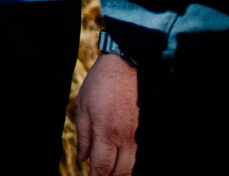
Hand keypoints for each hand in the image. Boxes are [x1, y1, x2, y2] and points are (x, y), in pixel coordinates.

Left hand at [77, 51, 138, 174]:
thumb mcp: (83, 106)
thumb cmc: (102, 83)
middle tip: (99, 174)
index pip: (102, 168)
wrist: (127, 64)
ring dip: (120, 172)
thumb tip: (82, 159)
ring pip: (132, 166)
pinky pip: (139, 153)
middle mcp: (125, 137)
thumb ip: (83, 136)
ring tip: (109, 169)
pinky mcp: (146, 128)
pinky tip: (122, 159)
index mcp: (106, 132)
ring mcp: (138, 134)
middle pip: (120, 173)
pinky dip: (130, 160)